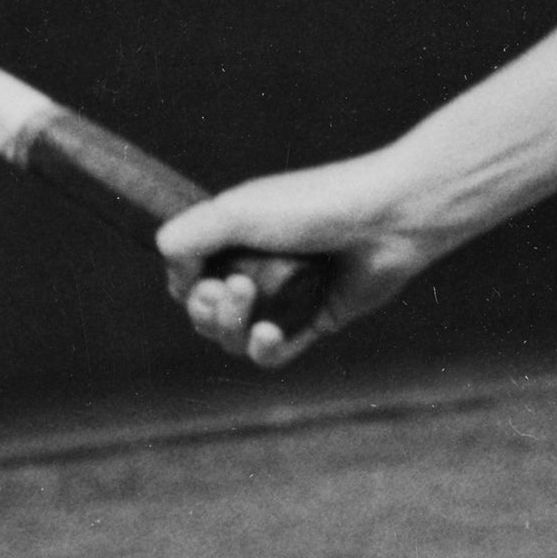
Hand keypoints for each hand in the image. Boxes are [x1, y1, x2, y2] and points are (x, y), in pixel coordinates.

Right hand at [156, 150, 452, 368]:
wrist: (387, 219)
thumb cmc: (315, 205)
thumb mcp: (238, 209)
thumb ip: (189, 234)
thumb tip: (168, 269)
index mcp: (237, 236)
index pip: (188, 278)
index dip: (186, 288)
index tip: (199, 277)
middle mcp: (259, 266)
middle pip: (207, 314)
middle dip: (207, 310)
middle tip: (233, 289)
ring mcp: (287, 296)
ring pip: (235, 337)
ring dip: (231, 327)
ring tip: (251, 304)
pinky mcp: (316, 321)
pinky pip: (275, 352)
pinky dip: (265, 348)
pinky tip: (271, 334)